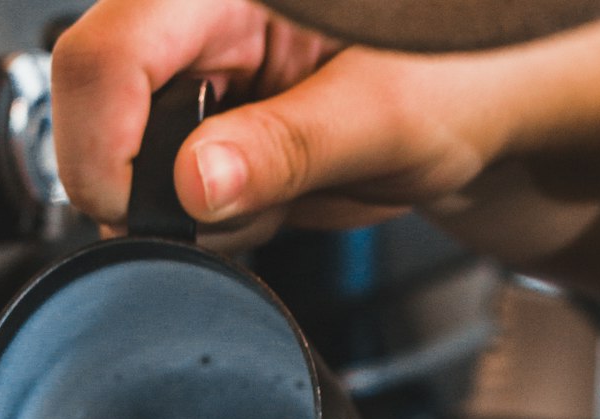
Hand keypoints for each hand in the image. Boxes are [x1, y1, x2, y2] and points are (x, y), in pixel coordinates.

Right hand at [52, 0, 599, 319]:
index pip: (110, 49)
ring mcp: (206, 66)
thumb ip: (287, 149)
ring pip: (129, 159)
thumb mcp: (388, 114)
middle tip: (231, 209)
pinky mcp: (213, 118)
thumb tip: (193, 184)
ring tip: (279, 190)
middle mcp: (207, 12)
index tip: (142, 214)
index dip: (106, 144)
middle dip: (149, 185)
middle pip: (102, 103)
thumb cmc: (476, 72)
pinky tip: (273, 193)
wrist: (498, 106)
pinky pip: (169, 190)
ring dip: (192, 208)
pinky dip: (214, 218)